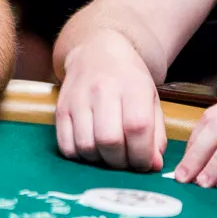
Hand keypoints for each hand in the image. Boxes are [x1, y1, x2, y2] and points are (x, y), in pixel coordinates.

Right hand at [55, 31, 165, 170]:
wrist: (96, 52)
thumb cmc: (129, 80)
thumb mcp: (151, 100)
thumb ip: (156, 135)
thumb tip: (152, 166)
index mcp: (132, 86)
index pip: (136, 127)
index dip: (142, 154)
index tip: (144, 162)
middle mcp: (102, 90)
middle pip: (109, 140)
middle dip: (120, 162)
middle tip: (125, 161)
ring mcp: (77, 98)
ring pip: (86, 146)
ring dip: (100, 161)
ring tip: (109, 155)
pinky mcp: (60, 108)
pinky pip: (66, 144)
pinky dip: (80, 156)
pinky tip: (91, 148)